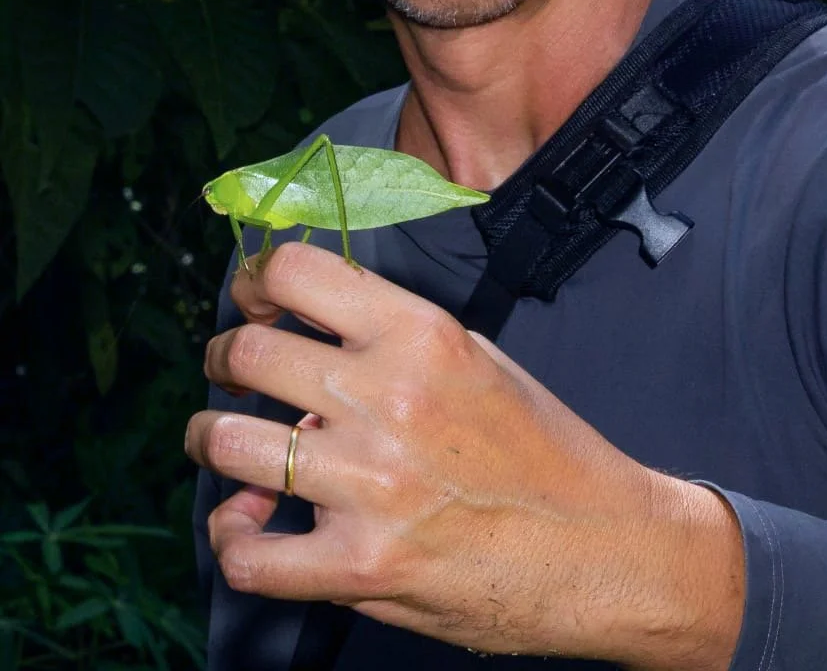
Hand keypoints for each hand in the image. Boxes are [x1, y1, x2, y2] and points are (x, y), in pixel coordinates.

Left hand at [185, 242, 742, 668]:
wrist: (603, 547)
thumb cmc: (544, 449)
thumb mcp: (478, 358)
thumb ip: (393, 338)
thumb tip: (307, 325)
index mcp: (422, 334)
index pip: (298, 270)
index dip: (255, 281)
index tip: (252, 299)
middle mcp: (388, 397)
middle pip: (248, 350)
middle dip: (222, 358)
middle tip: (230, 370)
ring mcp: (370, 484)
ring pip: (226, 442)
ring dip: (212, 440)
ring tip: (226, 442)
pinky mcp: (362, 566)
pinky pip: (247, 554)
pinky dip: (234, 539)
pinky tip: (250, 527)